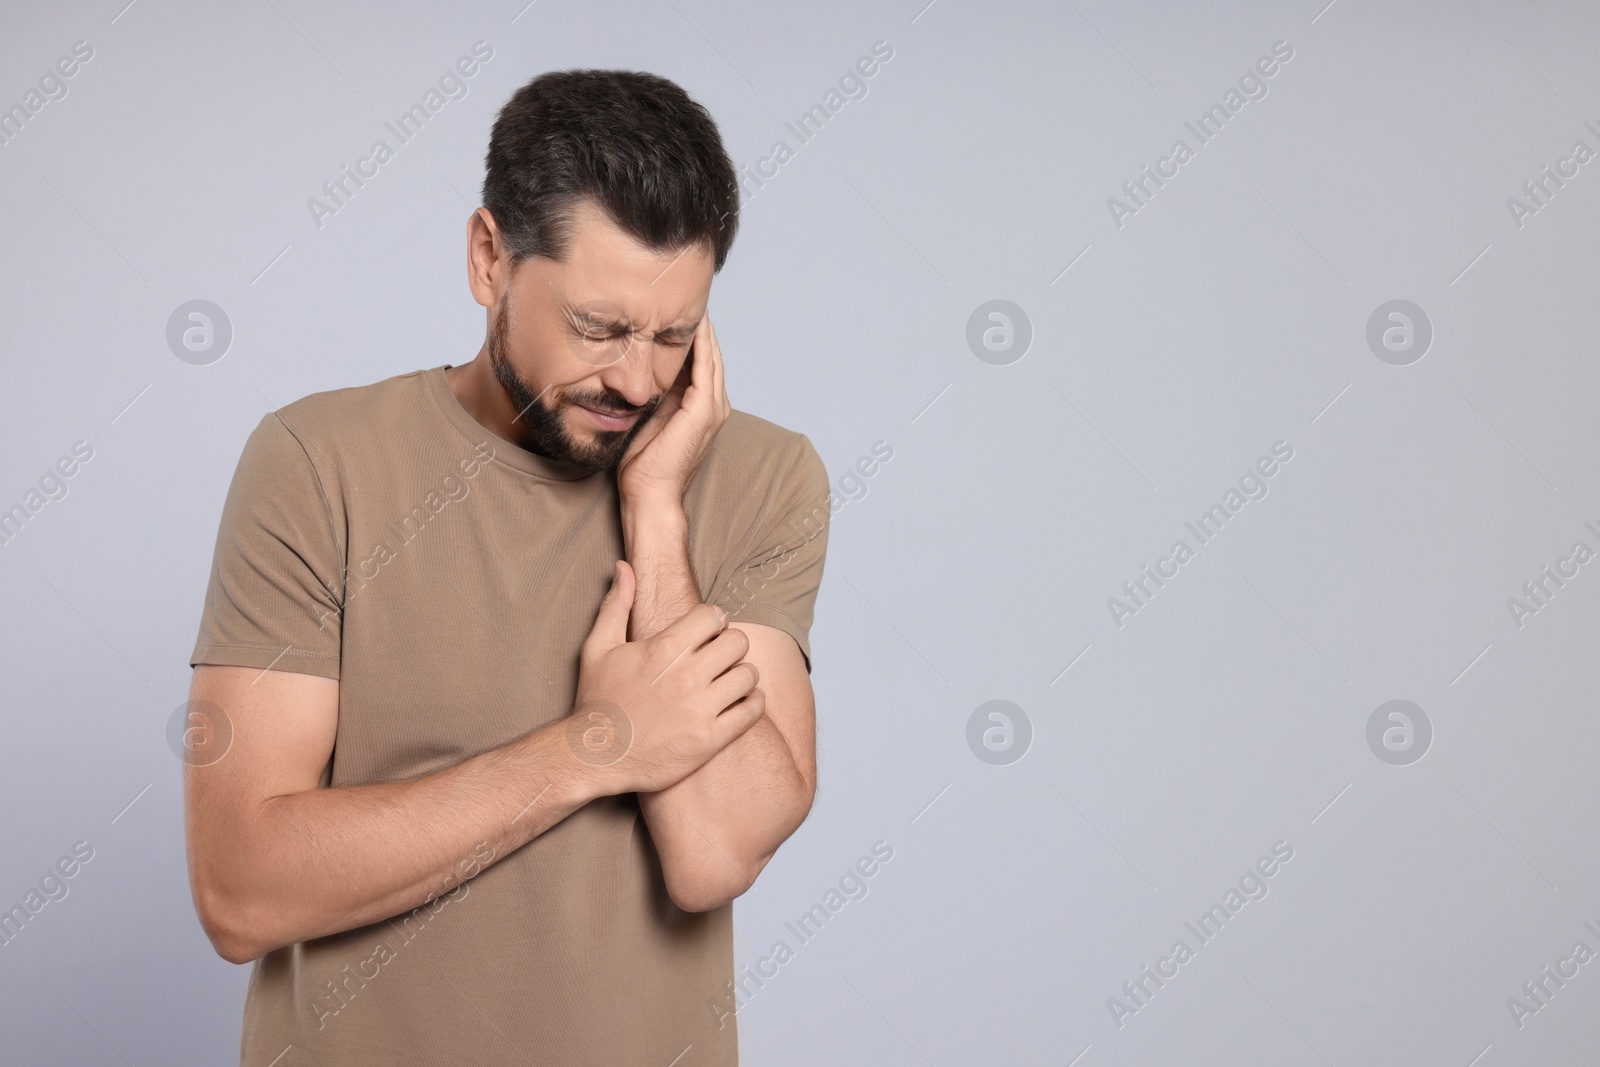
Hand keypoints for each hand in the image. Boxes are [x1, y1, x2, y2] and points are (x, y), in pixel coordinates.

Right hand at [572, 560, 764, 793]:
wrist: (594, 756)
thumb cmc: (597, 700)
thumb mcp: (597, 648)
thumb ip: (616, 604)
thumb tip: (624, 567)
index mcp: (663, 649)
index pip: (713, 616)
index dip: (714, 620)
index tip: (708, 632)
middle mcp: (686, 677)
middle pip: (738, 642)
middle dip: (731, 645)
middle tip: (720, 656)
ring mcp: (700, 709)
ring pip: (749, 675)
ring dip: (743, 675)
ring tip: (729, 681)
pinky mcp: (710, 739)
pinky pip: (752, 712)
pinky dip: (753, 704)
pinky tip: (740, 703)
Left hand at [615, 313, 729, 504]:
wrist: (650, 494)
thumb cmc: (642, 464)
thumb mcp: (647, 416)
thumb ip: (652, 393)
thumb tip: (635, 367)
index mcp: (700, 407)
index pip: (700, 362)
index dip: (691, 336)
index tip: (673, 310)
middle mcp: (714, 405)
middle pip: (710, 354)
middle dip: (700, 326)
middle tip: (687, 294)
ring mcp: (712, 408)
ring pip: (711, 356)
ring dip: (703, 329)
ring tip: (691, 300)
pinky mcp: (703, 410)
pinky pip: (705, 367)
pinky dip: (701, 344)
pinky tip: (694, 323)